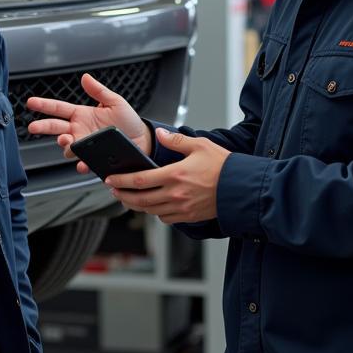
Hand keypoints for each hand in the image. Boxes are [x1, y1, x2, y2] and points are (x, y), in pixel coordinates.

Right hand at [26, 73, 150, 172]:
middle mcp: (79, 130)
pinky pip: (83, 163)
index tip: (30, 102)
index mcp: (81, 115)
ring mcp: (85, 146)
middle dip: (43, 127)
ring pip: (67, 147)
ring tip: (67, 141)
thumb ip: (99, 91)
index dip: (44, 105)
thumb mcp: (115, 102)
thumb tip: (85, 77)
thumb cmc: (128, 120)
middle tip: (33, 127)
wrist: (142, 139)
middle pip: (55, 128)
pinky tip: (82, 164)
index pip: (59, 108)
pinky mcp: (93, 158)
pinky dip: (81, 164)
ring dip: (64, 145)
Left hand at [104, 128, 230, 224]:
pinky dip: (155, 213)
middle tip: (113, 190)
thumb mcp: (200, 145)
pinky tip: (152, 206)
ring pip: (150, 211)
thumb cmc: (223, 165)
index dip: (122, 181)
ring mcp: (182, 208)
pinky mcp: (189, 216)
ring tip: (128, 198)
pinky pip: (165, 218)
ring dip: (136, 205)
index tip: (110, 179)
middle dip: (123, 195)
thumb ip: (176, 141)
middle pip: (140, 199)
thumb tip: (159, 134)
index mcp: (175, 175)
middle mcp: (175, 194)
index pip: (140, 180)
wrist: (242, 187)